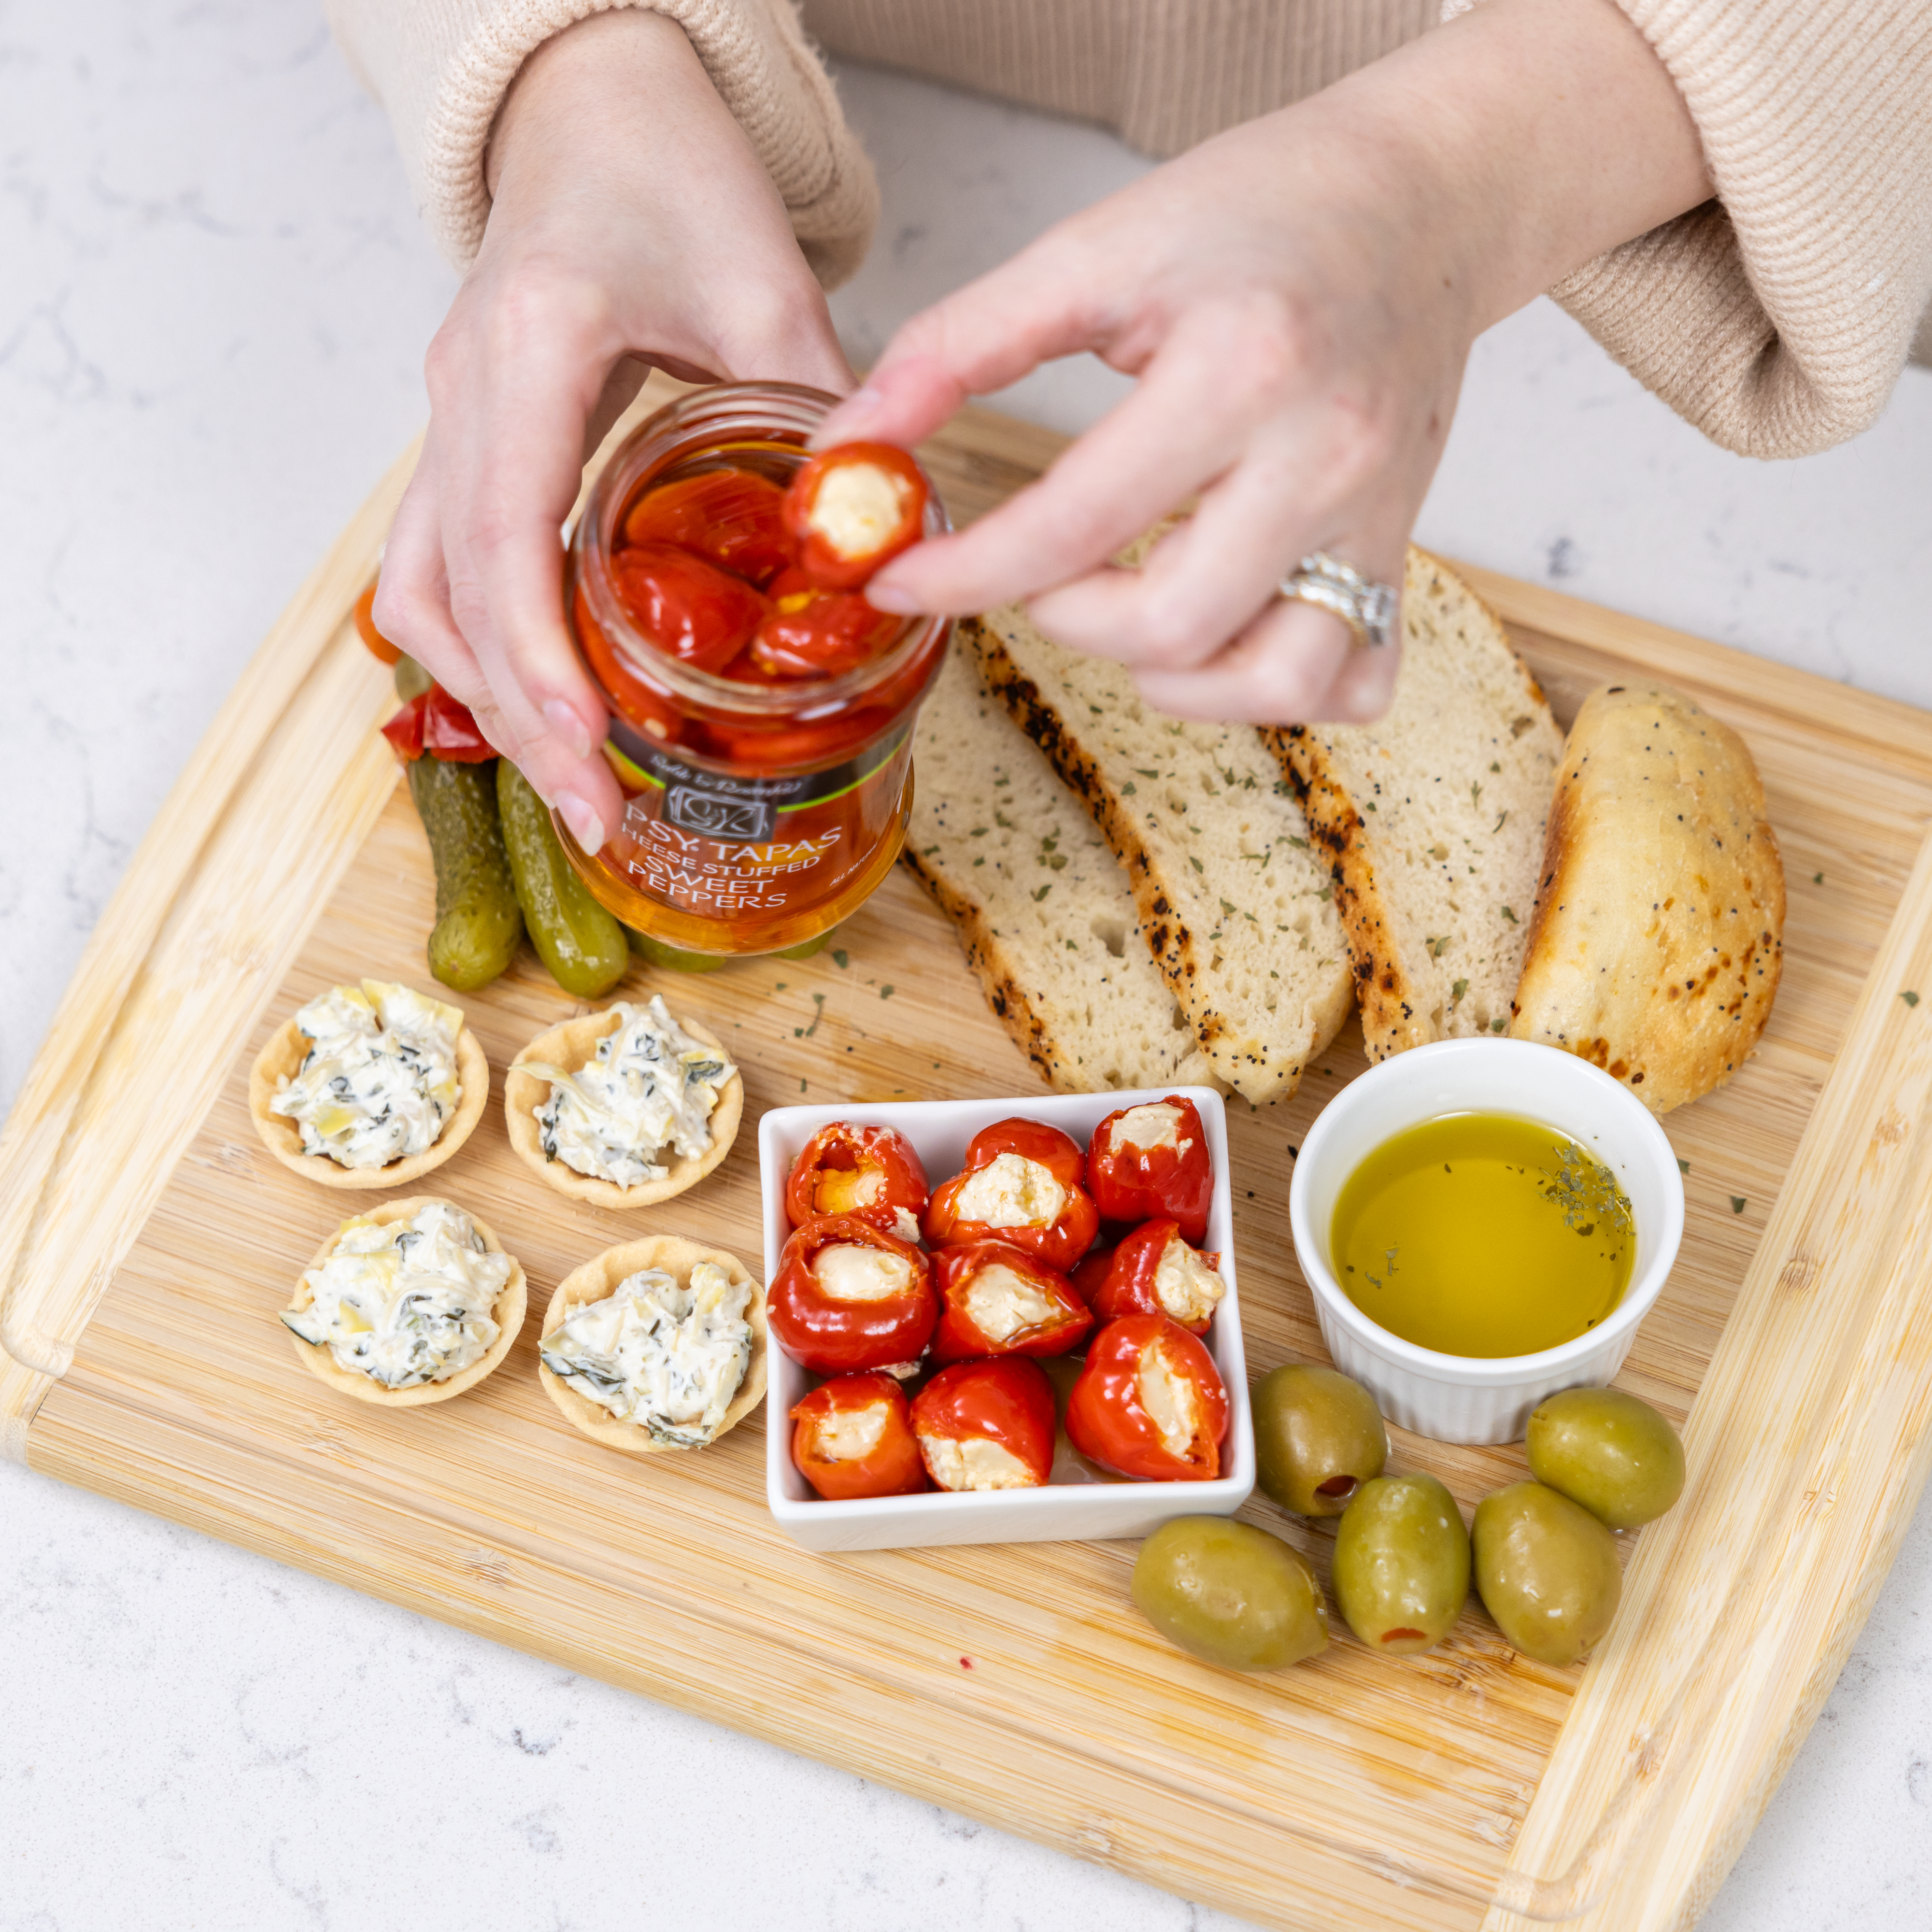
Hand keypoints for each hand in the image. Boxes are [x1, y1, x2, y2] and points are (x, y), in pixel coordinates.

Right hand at [372, 11, 852, 851]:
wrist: (598, 110)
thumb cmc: (675, 174)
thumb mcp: (769, 285)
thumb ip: (815, 414)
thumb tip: (865, 544)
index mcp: (535, 345)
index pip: (506, 530)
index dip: (536, 655)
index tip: (583, 749)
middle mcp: (463, 389)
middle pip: (445, 589)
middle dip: (516, 713)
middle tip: (594, 810)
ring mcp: (447, 418)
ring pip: (420, 590)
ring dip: (486, 693)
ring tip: (574, 776)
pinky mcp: (463, 441)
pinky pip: (439, 566)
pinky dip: (484, 646)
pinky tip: (549, 701)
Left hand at [818, 0, 1709, 725]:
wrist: (1416, 200)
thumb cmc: (1258, 214)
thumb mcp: (1098, 247)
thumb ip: (962, 343)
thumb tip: (854, 438)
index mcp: (1242, 371)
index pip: (1074, 526)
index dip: (963, 572)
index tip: (895, 578)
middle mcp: (1322, 460)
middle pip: (1171, 626)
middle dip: (1067, 620)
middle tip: (1039, 571)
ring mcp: (1374, 520)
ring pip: (1274, 682)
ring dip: (1172, 677)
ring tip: (1125, 606)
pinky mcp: (1402, 554)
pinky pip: (1351, 686)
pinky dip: (1272, 690)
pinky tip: (1219, 632)